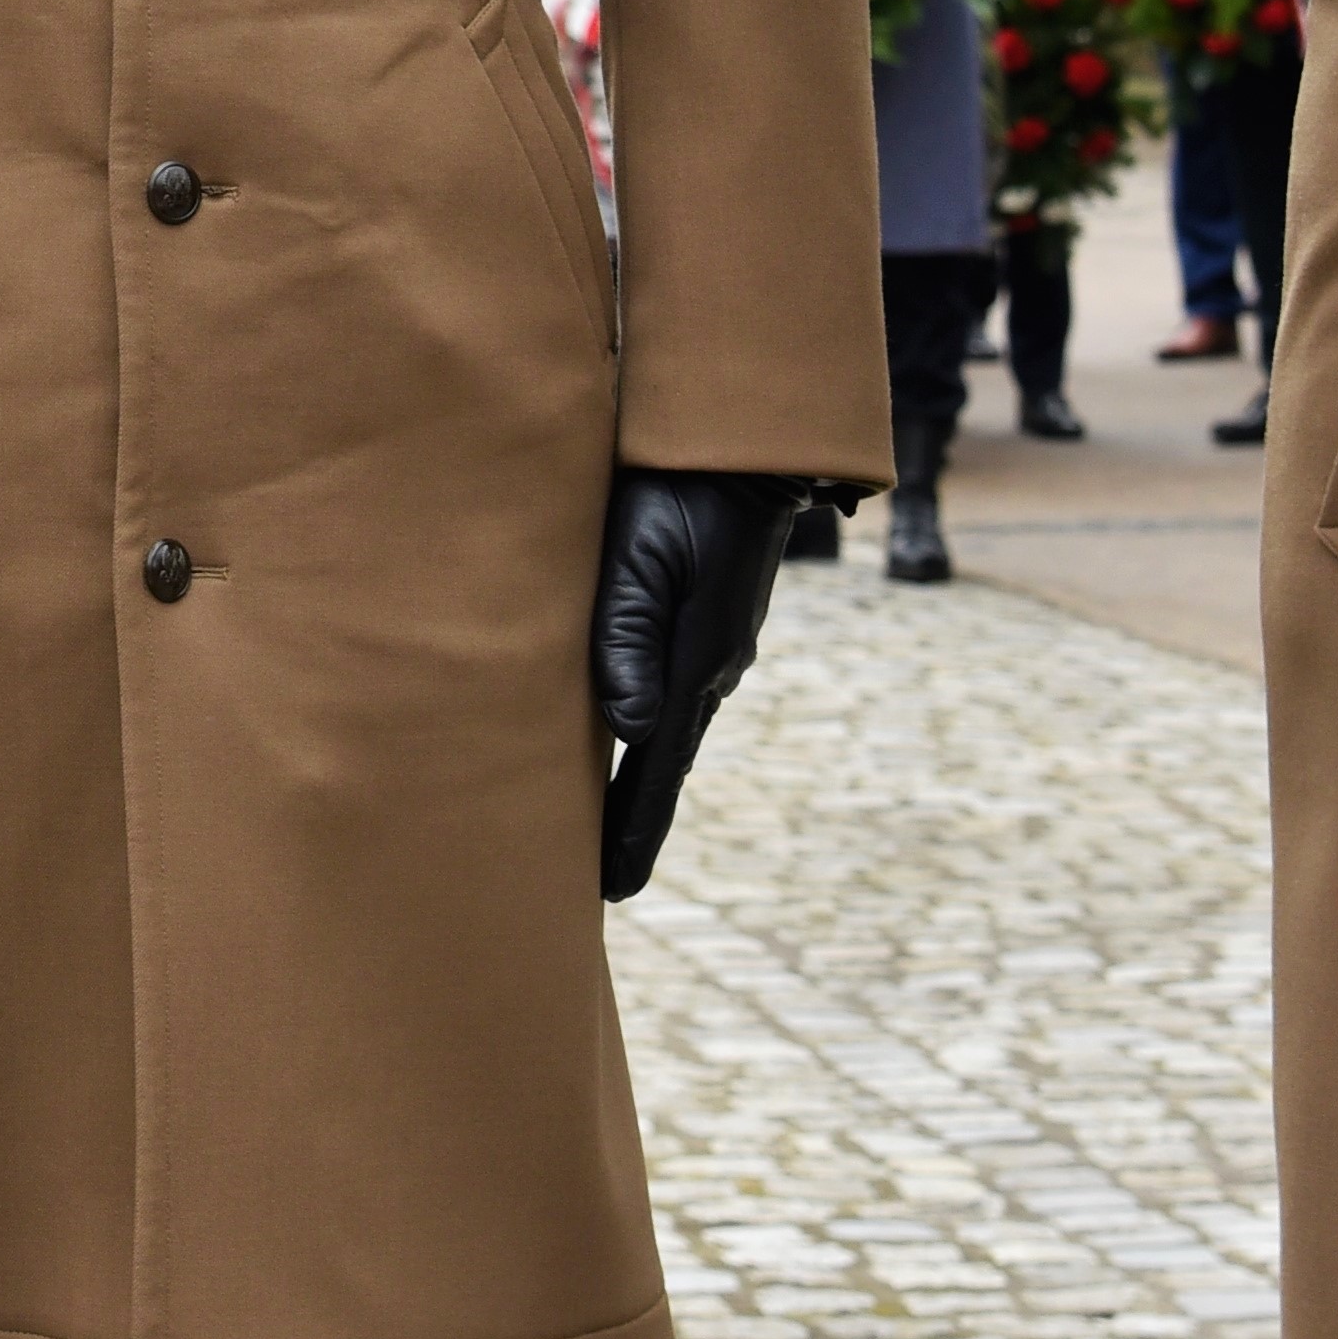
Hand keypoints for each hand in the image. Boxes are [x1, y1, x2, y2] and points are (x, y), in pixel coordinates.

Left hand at [591, 464, 826, 900]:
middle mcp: (708, 666)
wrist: (735, 445)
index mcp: (695, 663)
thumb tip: (629, 729)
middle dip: (633, 818)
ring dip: (637, 773)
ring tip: (601, 823)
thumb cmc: (675, 491)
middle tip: (603, 884)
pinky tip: (626, 733)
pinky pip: (667, 687)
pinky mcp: (703, 620)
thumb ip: (626, 637)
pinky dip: (644, 725)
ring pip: (665, 723)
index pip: (657, 768)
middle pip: (663, 760)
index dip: (633, 830)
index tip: (611, 892)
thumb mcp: (640, 560)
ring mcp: (711, 645)